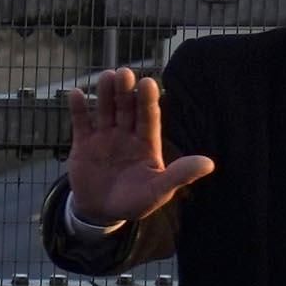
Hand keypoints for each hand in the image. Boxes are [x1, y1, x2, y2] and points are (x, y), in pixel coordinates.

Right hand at [64, 67, 215, 229]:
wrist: (102, 212)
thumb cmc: (135, 202)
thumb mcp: (158, 192)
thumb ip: (179, 175)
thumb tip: (209, 164)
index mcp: (146, 143)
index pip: (149, 117)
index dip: (148, 101)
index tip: (148, 83)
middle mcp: (126, 135)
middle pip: (126, 108)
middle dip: (125, 91)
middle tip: (124, 73)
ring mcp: (104, 137)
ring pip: (105, 110)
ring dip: (105, 93)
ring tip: (106, 76)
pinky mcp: (83, 143)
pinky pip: (81, 122)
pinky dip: (78, 108)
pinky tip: (76, 93)